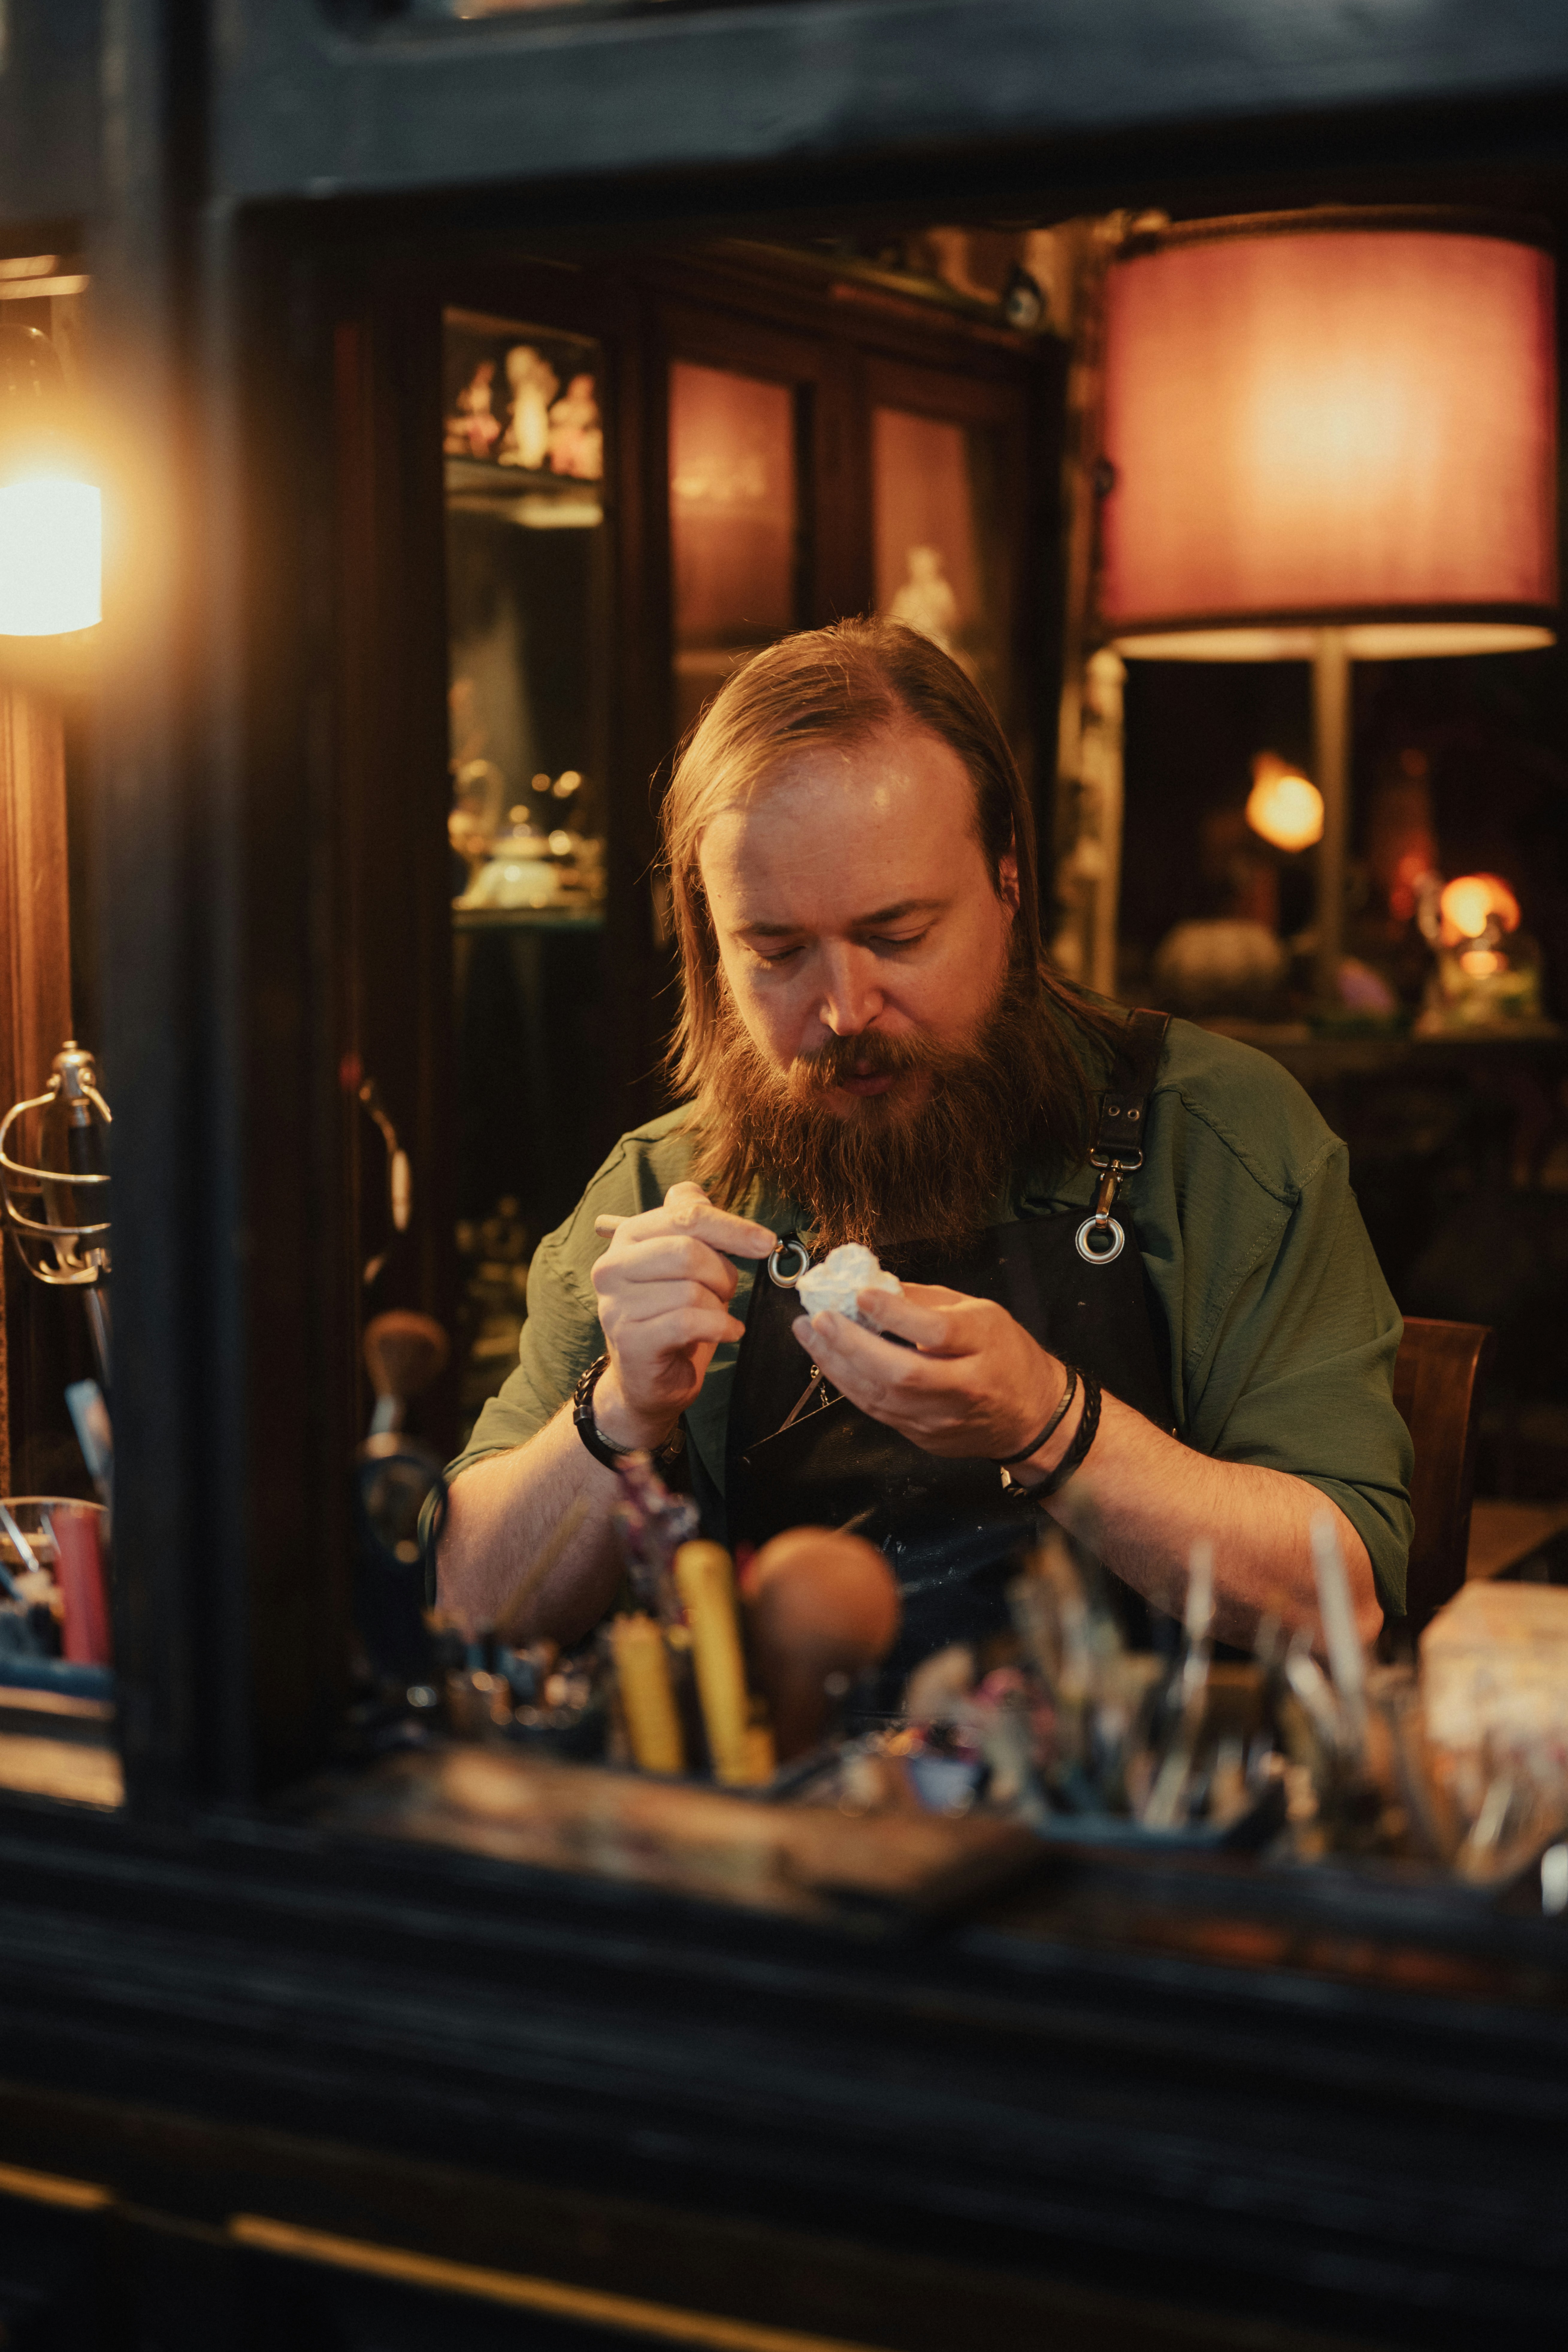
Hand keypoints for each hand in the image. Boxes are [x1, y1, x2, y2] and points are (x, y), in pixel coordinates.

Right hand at [591, 1181, 774, 1447]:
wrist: (650, 1380)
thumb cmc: (675, 1315)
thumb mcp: (684, 1263)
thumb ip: (688, 1223)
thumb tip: (694, 1190)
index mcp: (627, 1238)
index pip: (685, 1215)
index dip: (732, 1227)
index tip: (765, 1243)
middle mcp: (611, 1267)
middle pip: (689, 1249)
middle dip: (723, 1273)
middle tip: (726, 1293)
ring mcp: (615, 1305)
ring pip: (692, 1290)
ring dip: (720, 1307)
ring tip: (715, 1316)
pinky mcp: (630, 1341)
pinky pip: (690, 1322)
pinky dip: (720, 1328)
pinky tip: (727, 1333)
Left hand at [795, 1281, 1064, 1462]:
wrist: (1032, 1417)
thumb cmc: (1006, 1355)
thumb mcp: (982, 1313)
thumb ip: (929, 1302)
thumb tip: (875, 1285)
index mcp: (985, 1346)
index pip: (936, 1333)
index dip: (895, 1314)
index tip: (861, 1294)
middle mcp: (964, 1387)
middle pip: (902, 1373)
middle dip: (852, 1346)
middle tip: (820, 1318)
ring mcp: (942, 1419)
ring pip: (881, 1398)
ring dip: (837, 1366)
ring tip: (810, 1334)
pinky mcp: (924, 1437)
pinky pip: (878, 1412)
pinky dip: (849, 1385)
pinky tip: (829, 1362)